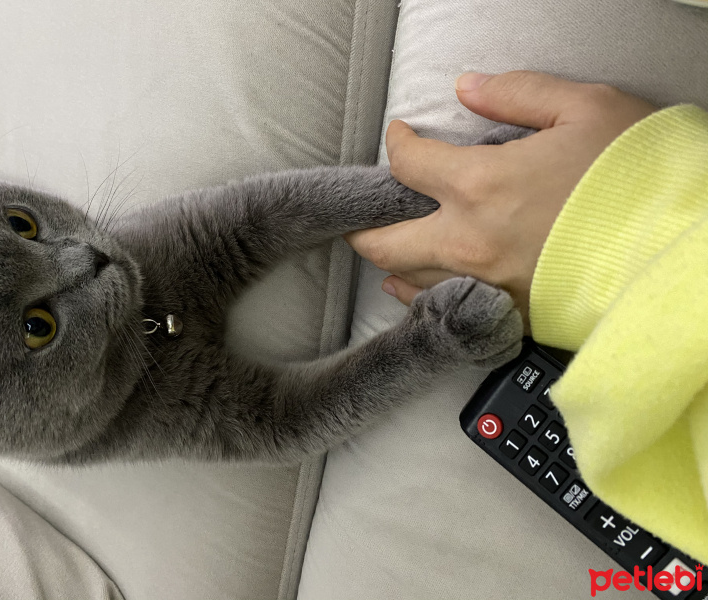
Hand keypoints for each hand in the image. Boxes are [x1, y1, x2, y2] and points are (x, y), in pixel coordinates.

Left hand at [345, 70, 655, 326]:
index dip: (397, 143)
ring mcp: (486, 284)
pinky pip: (447, 310)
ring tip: (385, 255)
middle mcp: (469, 241)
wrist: (676, 252)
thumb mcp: (585, 110)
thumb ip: (518, 94)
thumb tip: (468, 88)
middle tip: (360, 219)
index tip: (400, 136)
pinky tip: (420, 290)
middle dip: (364, 228)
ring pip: (410, 282)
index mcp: (481, 184)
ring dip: (391, 265)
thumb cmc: (636, 179)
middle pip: (385, 242)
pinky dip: (424, 298)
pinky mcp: (508, 314)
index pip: (408, 163)